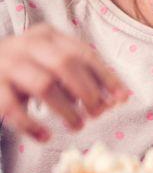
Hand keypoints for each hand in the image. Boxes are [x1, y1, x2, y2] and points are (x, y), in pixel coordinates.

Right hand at [0, 23, 129, 141]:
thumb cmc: (28, 71)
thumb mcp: (55, 67)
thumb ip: (85, 77)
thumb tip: (119, 97)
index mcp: (47, 35)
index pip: (84, 53)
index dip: (106, 77)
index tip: (122, 98)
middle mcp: (25, 44)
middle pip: (65, 65)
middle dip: (87, 92)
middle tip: (97, 113)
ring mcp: (6, 64)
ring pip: (43, 85)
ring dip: (66, 109)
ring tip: (77, 125)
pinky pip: (12, 107)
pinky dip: (32, 125)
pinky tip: (45, 136)